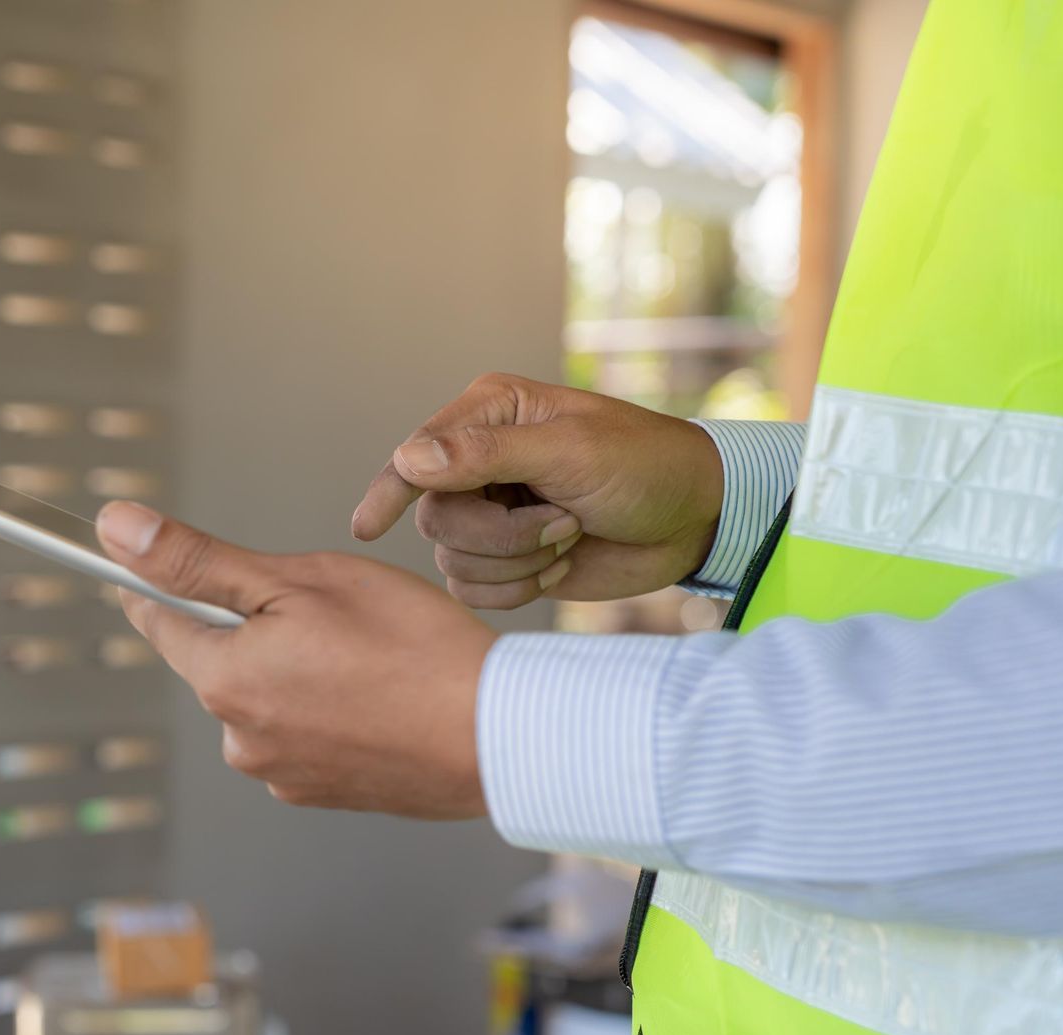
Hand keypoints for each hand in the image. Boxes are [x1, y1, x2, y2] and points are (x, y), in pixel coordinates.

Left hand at [96, 501, 494, 819]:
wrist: (497, 736)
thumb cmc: (412, 648)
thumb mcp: (299, 580)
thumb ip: (197, 560)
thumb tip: (116, 530)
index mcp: (223, 680)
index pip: (160, 619)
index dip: (162, 581)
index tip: (164, 563)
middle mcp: (238, 739)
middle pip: (220, 659)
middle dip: (257, 625)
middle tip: (327, 607)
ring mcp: (280, 774)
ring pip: (266, 696)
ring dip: (294, 669)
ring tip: (365, 655)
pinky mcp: (321, 793)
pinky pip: (304, 733)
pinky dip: (328, 709)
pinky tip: (376, 695)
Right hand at [349, 373, 724, 605]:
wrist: (697, 520)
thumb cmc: (645, 466)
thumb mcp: (570, 452)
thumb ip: (486, 455)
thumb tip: (408, 458)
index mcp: (489, 416)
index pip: (417, 456)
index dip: (390, 491)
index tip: (366, 530)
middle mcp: (479, 463)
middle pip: (435, 518)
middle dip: (501, 534)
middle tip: (562, 522)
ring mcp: (492, 513)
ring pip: (453, 559)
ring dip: (518, 561)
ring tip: (570, 537)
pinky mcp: (508, 559)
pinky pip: (475, 591)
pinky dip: (520, 588)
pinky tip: (561, 566)